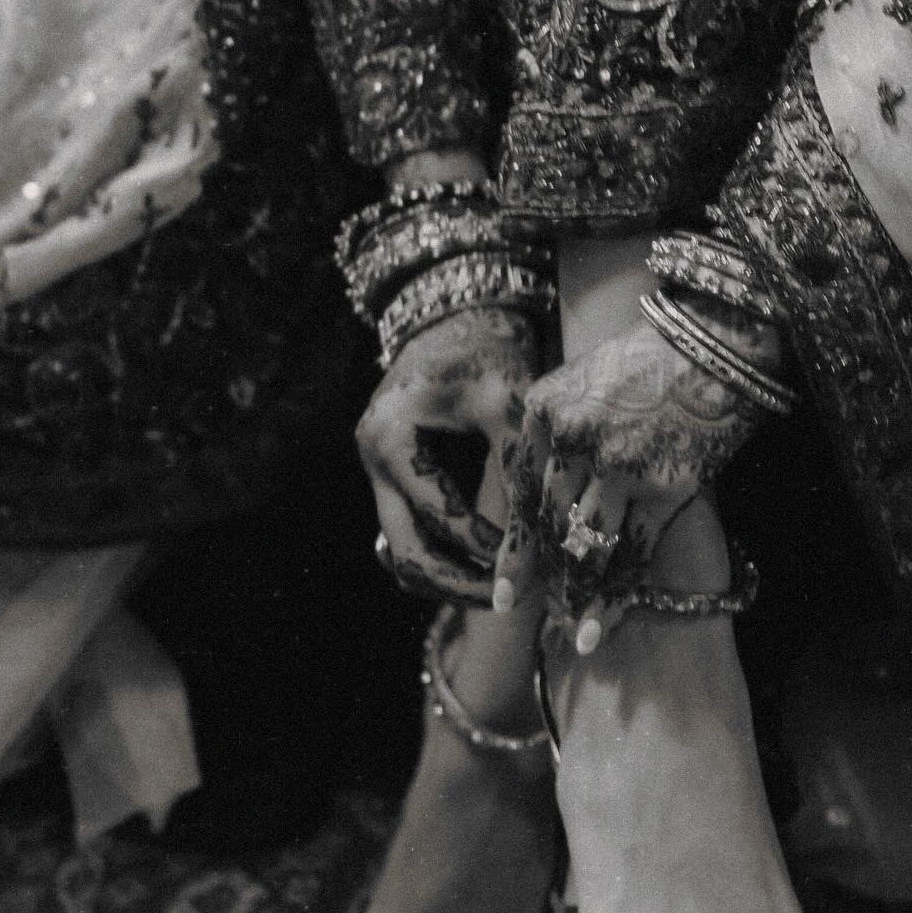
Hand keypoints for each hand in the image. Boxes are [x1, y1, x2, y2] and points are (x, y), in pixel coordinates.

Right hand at [357, 305, 541, 602]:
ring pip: (401, 552)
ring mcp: (377, 468)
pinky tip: (480, 562)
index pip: (439, 518)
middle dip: (457, 583)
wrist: (459, 313)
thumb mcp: (509, 409)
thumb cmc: (489, 353)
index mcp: (390, 439)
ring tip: (497, 587)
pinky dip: (439, 553)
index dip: (487, 548)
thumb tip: (539, 554)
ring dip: (445, 577)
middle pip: (405, 552)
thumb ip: (520, 479)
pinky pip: (408, 532)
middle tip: (506, 599)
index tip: (531, 566)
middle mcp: (372, 458)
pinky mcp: (393, 473)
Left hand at [493, 324, 763, 635]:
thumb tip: (542, 506)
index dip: (515, 552)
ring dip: (579, 598)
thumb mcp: (582, 385)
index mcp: (543, 413)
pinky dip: (617, 597)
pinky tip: (606, 626)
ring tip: (574, 639)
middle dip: (545, 581)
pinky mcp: (663, 487)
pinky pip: (631, 555)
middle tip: (540, 621)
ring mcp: (617, 466)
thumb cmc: (647, 366)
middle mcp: (572, 441)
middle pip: (550, 528)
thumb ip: (554, 436)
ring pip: (586, 549)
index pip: (520, 496)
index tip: (504, 597)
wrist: (713, 345)